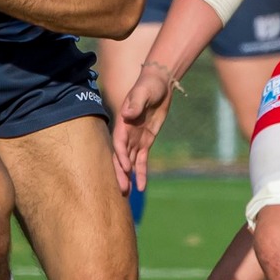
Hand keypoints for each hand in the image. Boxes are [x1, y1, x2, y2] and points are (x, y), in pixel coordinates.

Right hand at [111, 62, 176, 195]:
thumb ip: (136, 103)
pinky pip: (142, 161)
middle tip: (122, 190)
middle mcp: (127, 134)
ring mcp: (135, 139)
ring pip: (130, 162)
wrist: (159, 84)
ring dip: (128, 177)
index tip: (125, 167)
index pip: (119, 143)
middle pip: (121, 157)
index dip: (121, 156)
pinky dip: (141, 173)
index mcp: (123, 123)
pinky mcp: (146, 142)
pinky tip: (141, 187)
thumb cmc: (149, 86)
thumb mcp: (144, 92)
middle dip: (121, 173)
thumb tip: (127, 114)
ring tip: (128, 194)